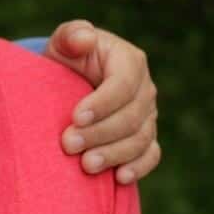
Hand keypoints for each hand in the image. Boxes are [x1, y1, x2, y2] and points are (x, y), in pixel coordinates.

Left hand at [44, 20, 158, 184]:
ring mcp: (148, 114)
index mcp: (129, 60)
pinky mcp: (146, 136)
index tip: (75, 117)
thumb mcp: (63, 42)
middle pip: (132, 117)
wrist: (71, 79)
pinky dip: (138, 167)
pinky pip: (150, 154)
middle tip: (68, 144)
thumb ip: (71, 35)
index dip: (101, 104)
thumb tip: (85, 37)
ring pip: (140, 139)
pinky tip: (119, 178)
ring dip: (113, 154)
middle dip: (100, 133)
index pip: (123, 85)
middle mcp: (145, 88)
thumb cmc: (67, 57)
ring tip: (86, 165)